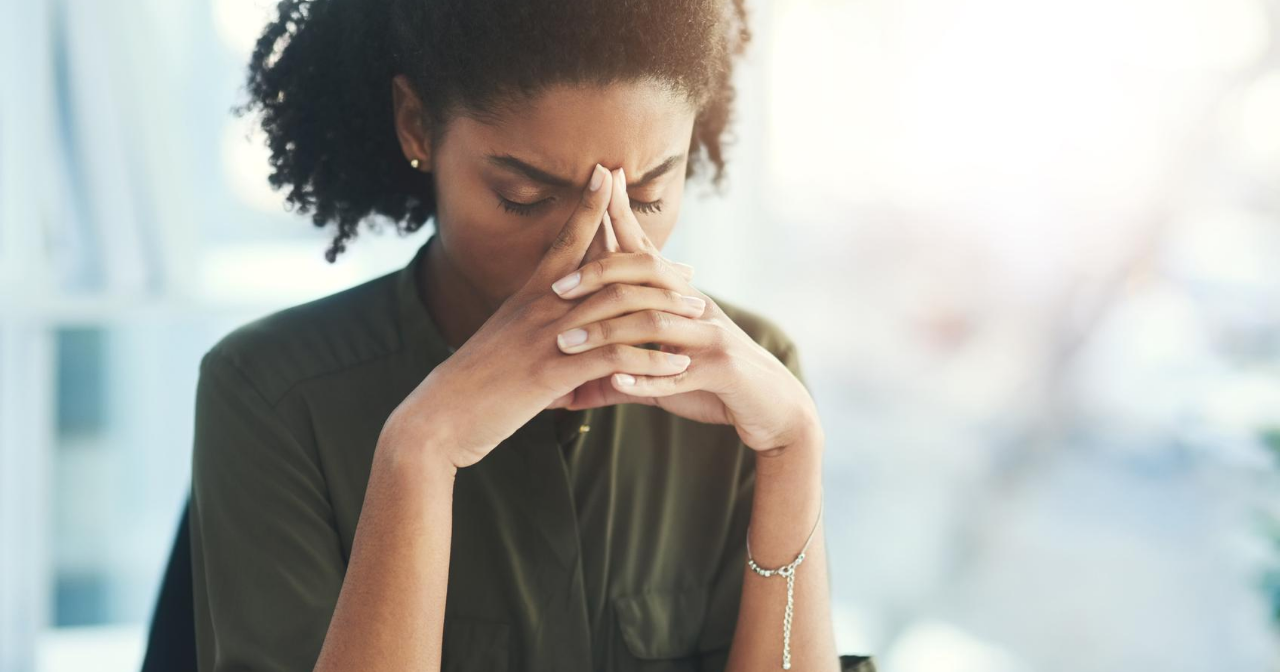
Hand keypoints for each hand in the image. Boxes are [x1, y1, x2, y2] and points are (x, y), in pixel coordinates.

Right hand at [385, 164, 707, 469]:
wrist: (440, 416)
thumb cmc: (473, 382)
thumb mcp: (503, 339)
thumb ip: (530, 322)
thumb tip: (552, 320)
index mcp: (530, 294)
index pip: (565, 238)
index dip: (587, 204)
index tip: (609, 174)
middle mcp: (542, 306)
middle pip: (609, 270)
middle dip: (655, 267)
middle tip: (689, 272)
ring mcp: (549, 337)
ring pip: (621, 311)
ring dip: (666, 312)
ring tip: (699, 315)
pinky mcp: (555, 372)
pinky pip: (617, 359)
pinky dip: (652, 361)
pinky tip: (679, 366)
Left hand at [549, 168, 819, 455]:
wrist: (774, 407)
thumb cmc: (714, 385)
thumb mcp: (664, 372)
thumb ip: (621, 373)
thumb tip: (572, 387)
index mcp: (682, 299)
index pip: (645, 252)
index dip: (622, 217)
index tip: (599, 181)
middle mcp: (697, 308)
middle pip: (646, 277)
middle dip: (599, 277)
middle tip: (557, 288)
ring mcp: (711, 338)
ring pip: (654, 326)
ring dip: (608, 335)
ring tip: (568, 345)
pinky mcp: (722, 372)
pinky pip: (678, 375)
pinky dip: (645, 380)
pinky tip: (616, 383)